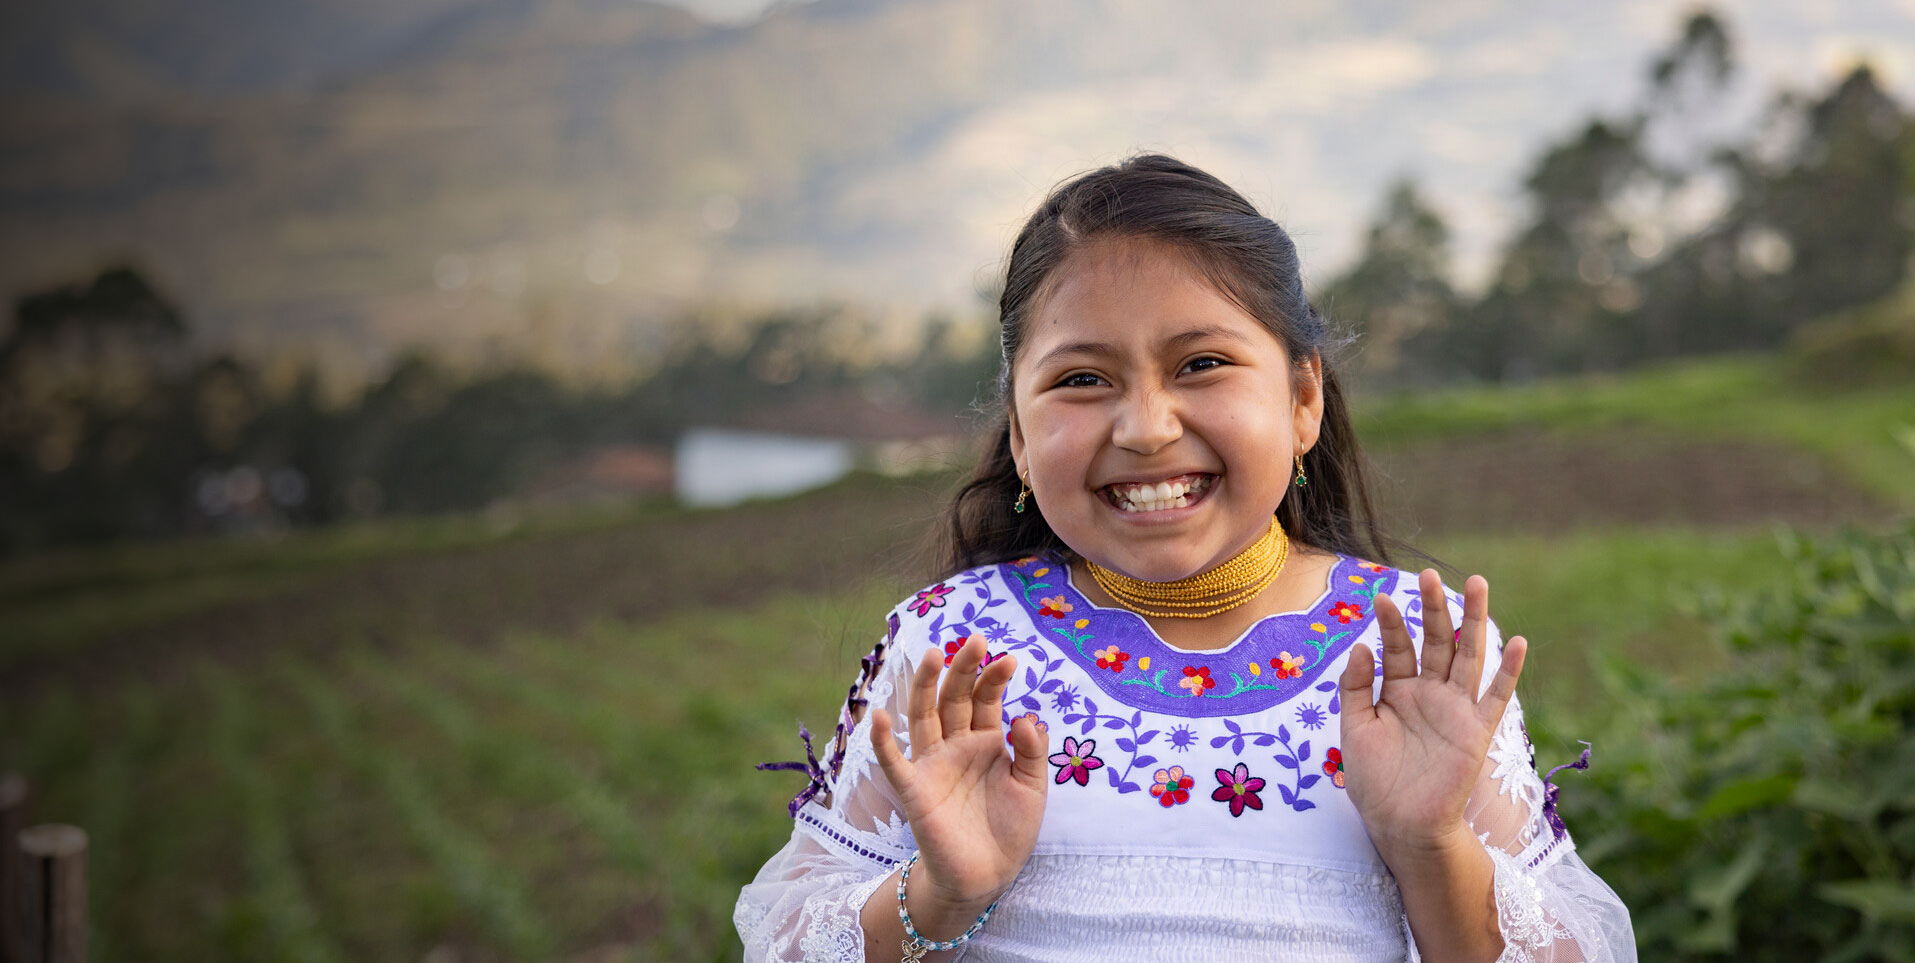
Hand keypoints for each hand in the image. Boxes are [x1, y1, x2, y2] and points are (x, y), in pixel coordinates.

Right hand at [869, 633, 1049, 936]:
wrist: (987, 876)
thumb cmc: (1010, 829)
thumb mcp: (1033, 788)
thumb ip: (1033, 752)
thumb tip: (1024, 717)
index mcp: (986, 741)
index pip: (987, 699)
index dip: (996, 677)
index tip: (1011, 659)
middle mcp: (956, 745)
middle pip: (955, 697)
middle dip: (964, 668)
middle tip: (977, 639)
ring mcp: (933, 764)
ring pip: (924, 716)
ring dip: (925, 685)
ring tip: (932, 655)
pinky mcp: (914, 790)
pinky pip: (894, 762)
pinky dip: (883, 741)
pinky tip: (880, 716)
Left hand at [1336, 570, 1526, 861]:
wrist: (1399, 825)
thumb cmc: (1374, 780)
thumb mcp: (1354, 729)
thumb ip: (1356, 688)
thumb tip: (1362, 645)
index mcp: (1397, 690)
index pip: (1397, 647)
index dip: (1391, 623)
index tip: (1380, 597)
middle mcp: (1429, 693)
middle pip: (1436, 641)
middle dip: (1435, 608)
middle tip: (1431, 574)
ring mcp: (1455, 710)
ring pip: (1468, 656)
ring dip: (1474, 621)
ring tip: (1478, 583)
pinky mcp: (1476, 732)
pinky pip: (1496, 697)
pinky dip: (1508, 671)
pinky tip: (1517, 642)